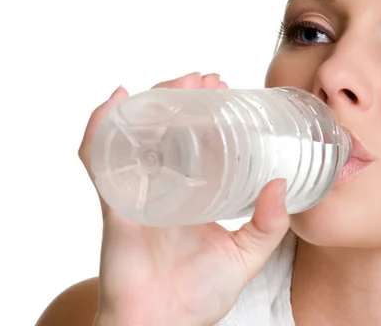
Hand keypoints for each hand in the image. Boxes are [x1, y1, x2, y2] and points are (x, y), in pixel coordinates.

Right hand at [78, 72, 289, 325]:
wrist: (163, 325)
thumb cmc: (199, 294)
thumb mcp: (246, 255)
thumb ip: (268, 224)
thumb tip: (281, 184)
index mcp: (191, 192)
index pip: (196, 139)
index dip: (208, 111)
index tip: (225, 88)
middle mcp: (161, 185)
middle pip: (166, 127)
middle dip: (184, 96)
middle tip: (209, 79)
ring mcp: (136, 189)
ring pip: (136, 133)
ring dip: (153, 100)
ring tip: (179, 82)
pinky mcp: (115, 203)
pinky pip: (99, 160)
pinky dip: (99, 128)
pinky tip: (115, 100)